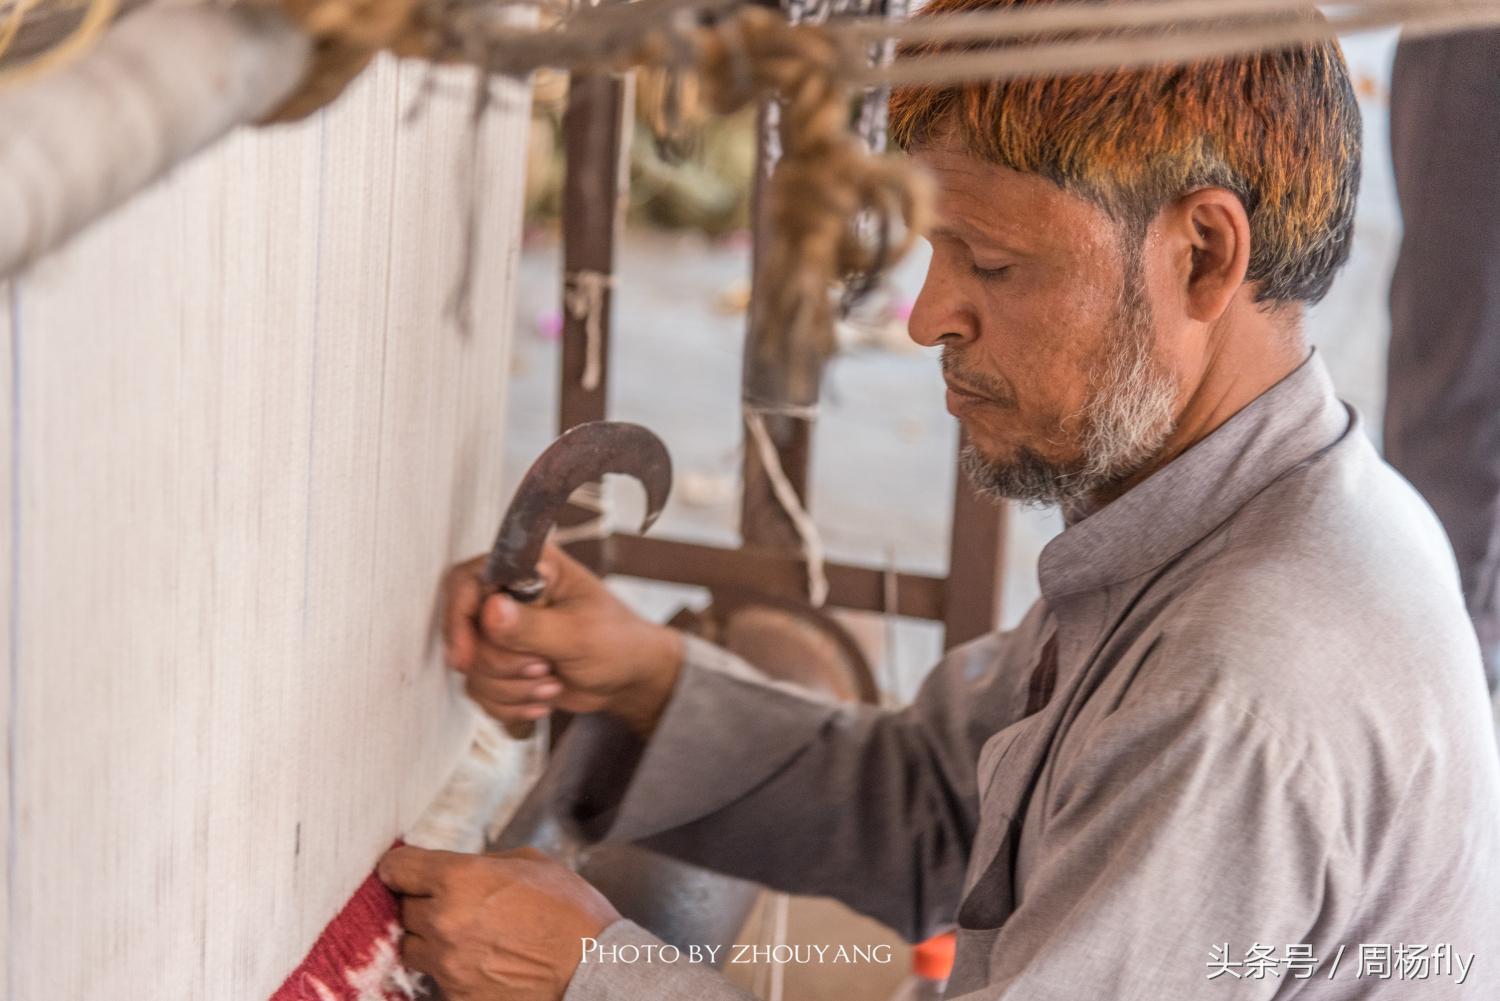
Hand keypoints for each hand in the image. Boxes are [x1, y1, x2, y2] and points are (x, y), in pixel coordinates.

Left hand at [378, 845, 619, 1000]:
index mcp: (459, 879)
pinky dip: (451, 971)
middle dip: (423, 904)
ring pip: (412, 948)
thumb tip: (452, 868)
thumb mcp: (530, 863)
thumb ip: (481, 864)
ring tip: (467, 937)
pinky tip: (483, 963)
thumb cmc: (570, 910)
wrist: (595, 968)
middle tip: (455, 905)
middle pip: (403, 910)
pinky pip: (436, 980)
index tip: (406, 872)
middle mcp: (444, 921)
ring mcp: (447, 966)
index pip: (396, 869)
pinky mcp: (457, 998)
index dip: (400, 868)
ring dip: (430, 940)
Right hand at [442, 543, 682, 735]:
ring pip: (473, 668)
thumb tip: (490, 610)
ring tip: (552, 683)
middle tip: (544, 668)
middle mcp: (508, 595)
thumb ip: (532, 624)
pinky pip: (480, 690)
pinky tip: (542, 699)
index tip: (465, 658)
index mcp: (529, 568)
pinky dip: (510, 704)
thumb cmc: (617, 642)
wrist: (628, 678)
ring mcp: (501, 632)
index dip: (458, 619)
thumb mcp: (579, 633)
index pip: (467, 580)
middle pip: (467, 633)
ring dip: (512, 688)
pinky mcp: (500, 663)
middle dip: (505, 665)